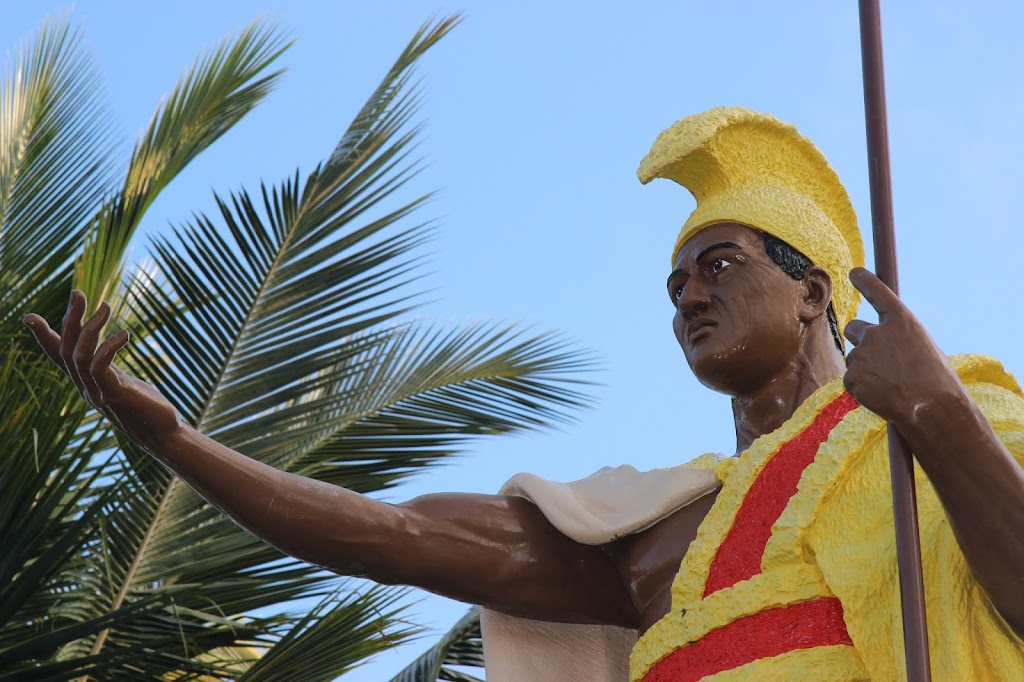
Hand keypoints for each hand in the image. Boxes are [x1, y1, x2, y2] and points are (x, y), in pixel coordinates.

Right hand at [23, 290, 182, 446]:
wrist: (164, 436)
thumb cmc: (147, 408)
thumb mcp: (123, 383)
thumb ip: (108, 369)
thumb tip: (104, 348)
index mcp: (86, 383)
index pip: (58, 357)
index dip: (44, 337)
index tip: (29, 317)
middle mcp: (86, 388)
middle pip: (66, 349)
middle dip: (71, 319)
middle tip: (78, 292)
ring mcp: (98, 393)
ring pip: (79, 356)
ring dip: (91, 328)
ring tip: (106, 305)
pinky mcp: (114, 396)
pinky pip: (100, 367)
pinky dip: (108, 347)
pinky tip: (124, 334)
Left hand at [843, 268, 964, 426]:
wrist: (930, 409)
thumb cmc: (937, 382)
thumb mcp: (927, 350)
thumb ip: (903, 340)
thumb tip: (891, 345)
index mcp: (902, 322)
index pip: (878, 293)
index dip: (865, 281)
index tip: (854, 272)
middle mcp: (877, 332)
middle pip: (854, 328)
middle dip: (861, 339)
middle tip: (875, 358)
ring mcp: (861, 354)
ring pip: (854, 357)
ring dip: (864, 367)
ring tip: (889, 384)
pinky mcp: (851, 376)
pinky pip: (852, 379)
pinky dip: (862, 388)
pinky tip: (881, 396)